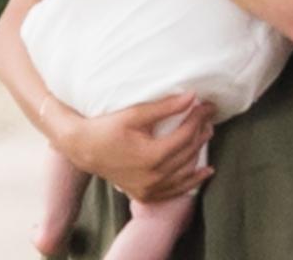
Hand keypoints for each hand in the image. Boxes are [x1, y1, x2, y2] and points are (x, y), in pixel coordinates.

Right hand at [51, 92, 216, 201]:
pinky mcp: (145, 195)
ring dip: (199, 153)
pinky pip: (175, 190)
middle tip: (209, 116)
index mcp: (151, 157)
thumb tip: (192, 97)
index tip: (205, 105)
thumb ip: (165, 107)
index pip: (185, 135)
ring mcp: (149, 189)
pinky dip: (191, 181)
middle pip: (188, 152)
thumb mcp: (135, 114)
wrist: (84, 149)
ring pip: (185, 173)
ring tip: (207, 134)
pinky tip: (204, 172)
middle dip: (201, 131)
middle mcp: (152, 177)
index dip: (198, 118)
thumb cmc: (107, 127)